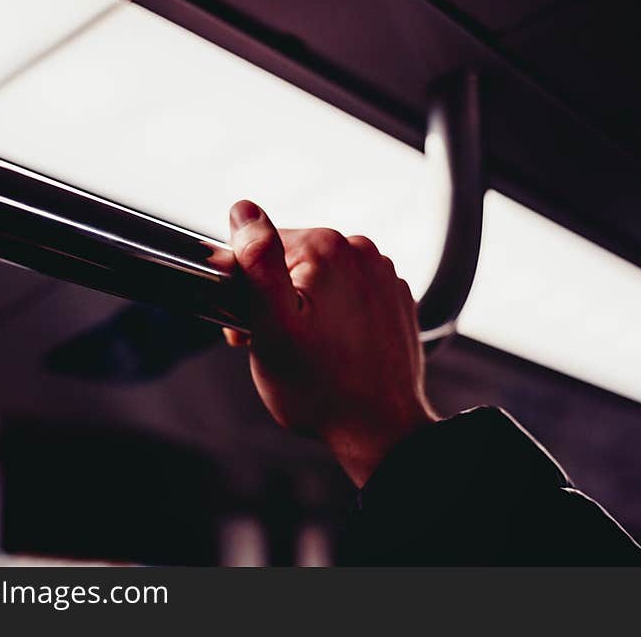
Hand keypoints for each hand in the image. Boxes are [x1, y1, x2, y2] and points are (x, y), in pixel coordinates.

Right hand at [225, 200, 438, 486]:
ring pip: (322, 279)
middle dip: (277, 298)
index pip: (262, 246)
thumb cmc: (319, 386)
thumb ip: (256, 262)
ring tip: (308, 352)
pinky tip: (335, 351)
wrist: (380, 430)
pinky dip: (337, 317)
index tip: (251, 326)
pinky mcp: (396, 301)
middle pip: (294, 262)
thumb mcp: (271, 324)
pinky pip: (351, 297)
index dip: (247, 288)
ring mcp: (385, 276)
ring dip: (307, 308)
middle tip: (276, 345)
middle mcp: (363, 251)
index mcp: (328, 247)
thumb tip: (243, 210)